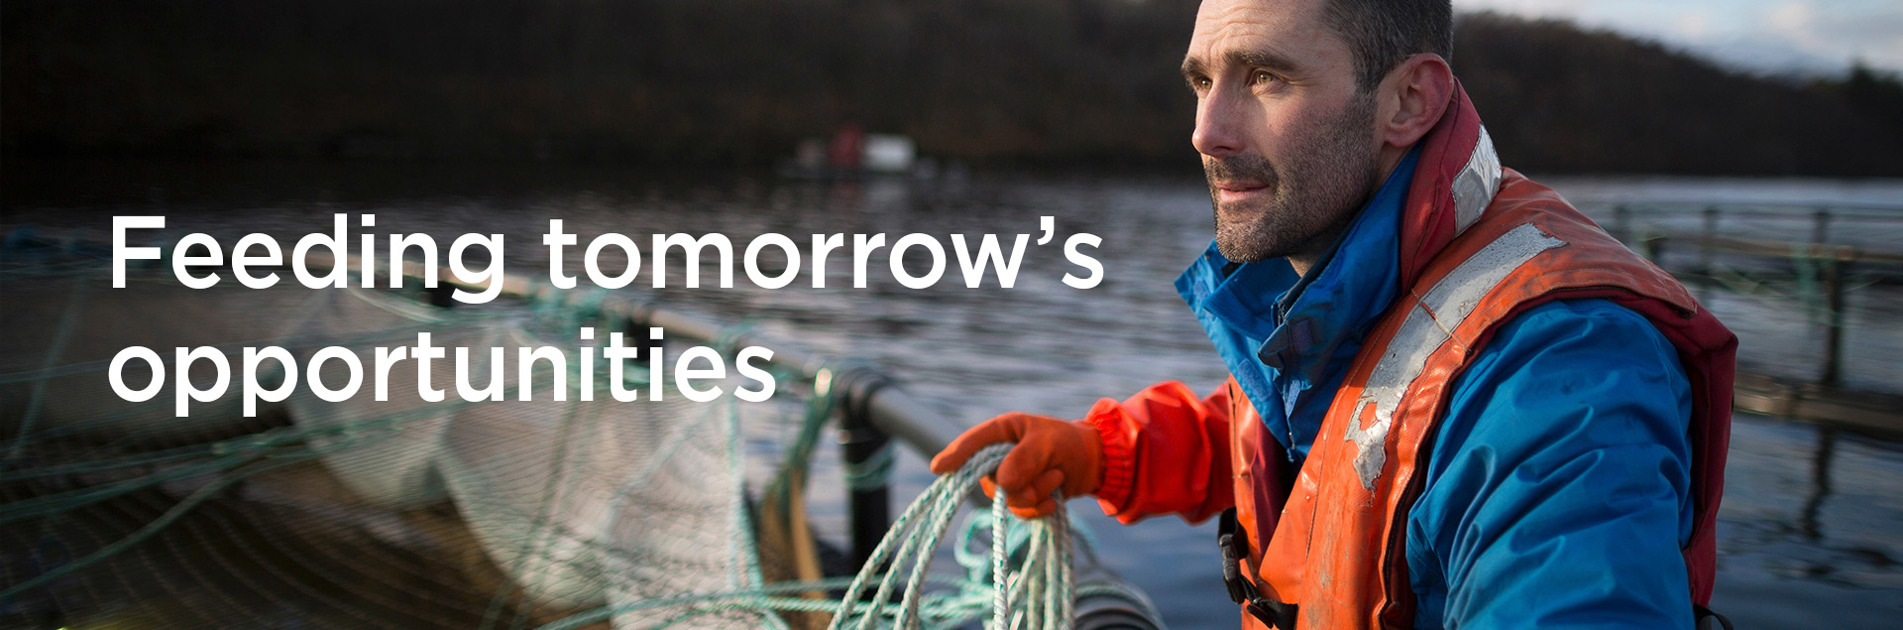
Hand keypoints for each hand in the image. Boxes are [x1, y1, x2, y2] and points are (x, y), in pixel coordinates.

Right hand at [929, 412, 1103, 518]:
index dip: (956, 455)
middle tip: (1053, 473)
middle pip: (992, 480)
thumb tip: (1001, 483)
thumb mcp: (1049, 444)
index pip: (973, 444)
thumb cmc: (1066, 443)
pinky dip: (1041, 508)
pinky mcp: (1016, 501)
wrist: (1089, 465)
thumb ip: (1025, 459)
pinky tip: (1054, 499)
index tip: (940, 468)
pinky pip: (1021, 513)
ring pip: (1009, 500)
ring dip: (1038, 494)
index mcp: (1000, 432)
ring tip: (1056, 477)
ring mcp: (1004, 482)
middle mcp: (996, 458)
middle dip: (1024, 483)